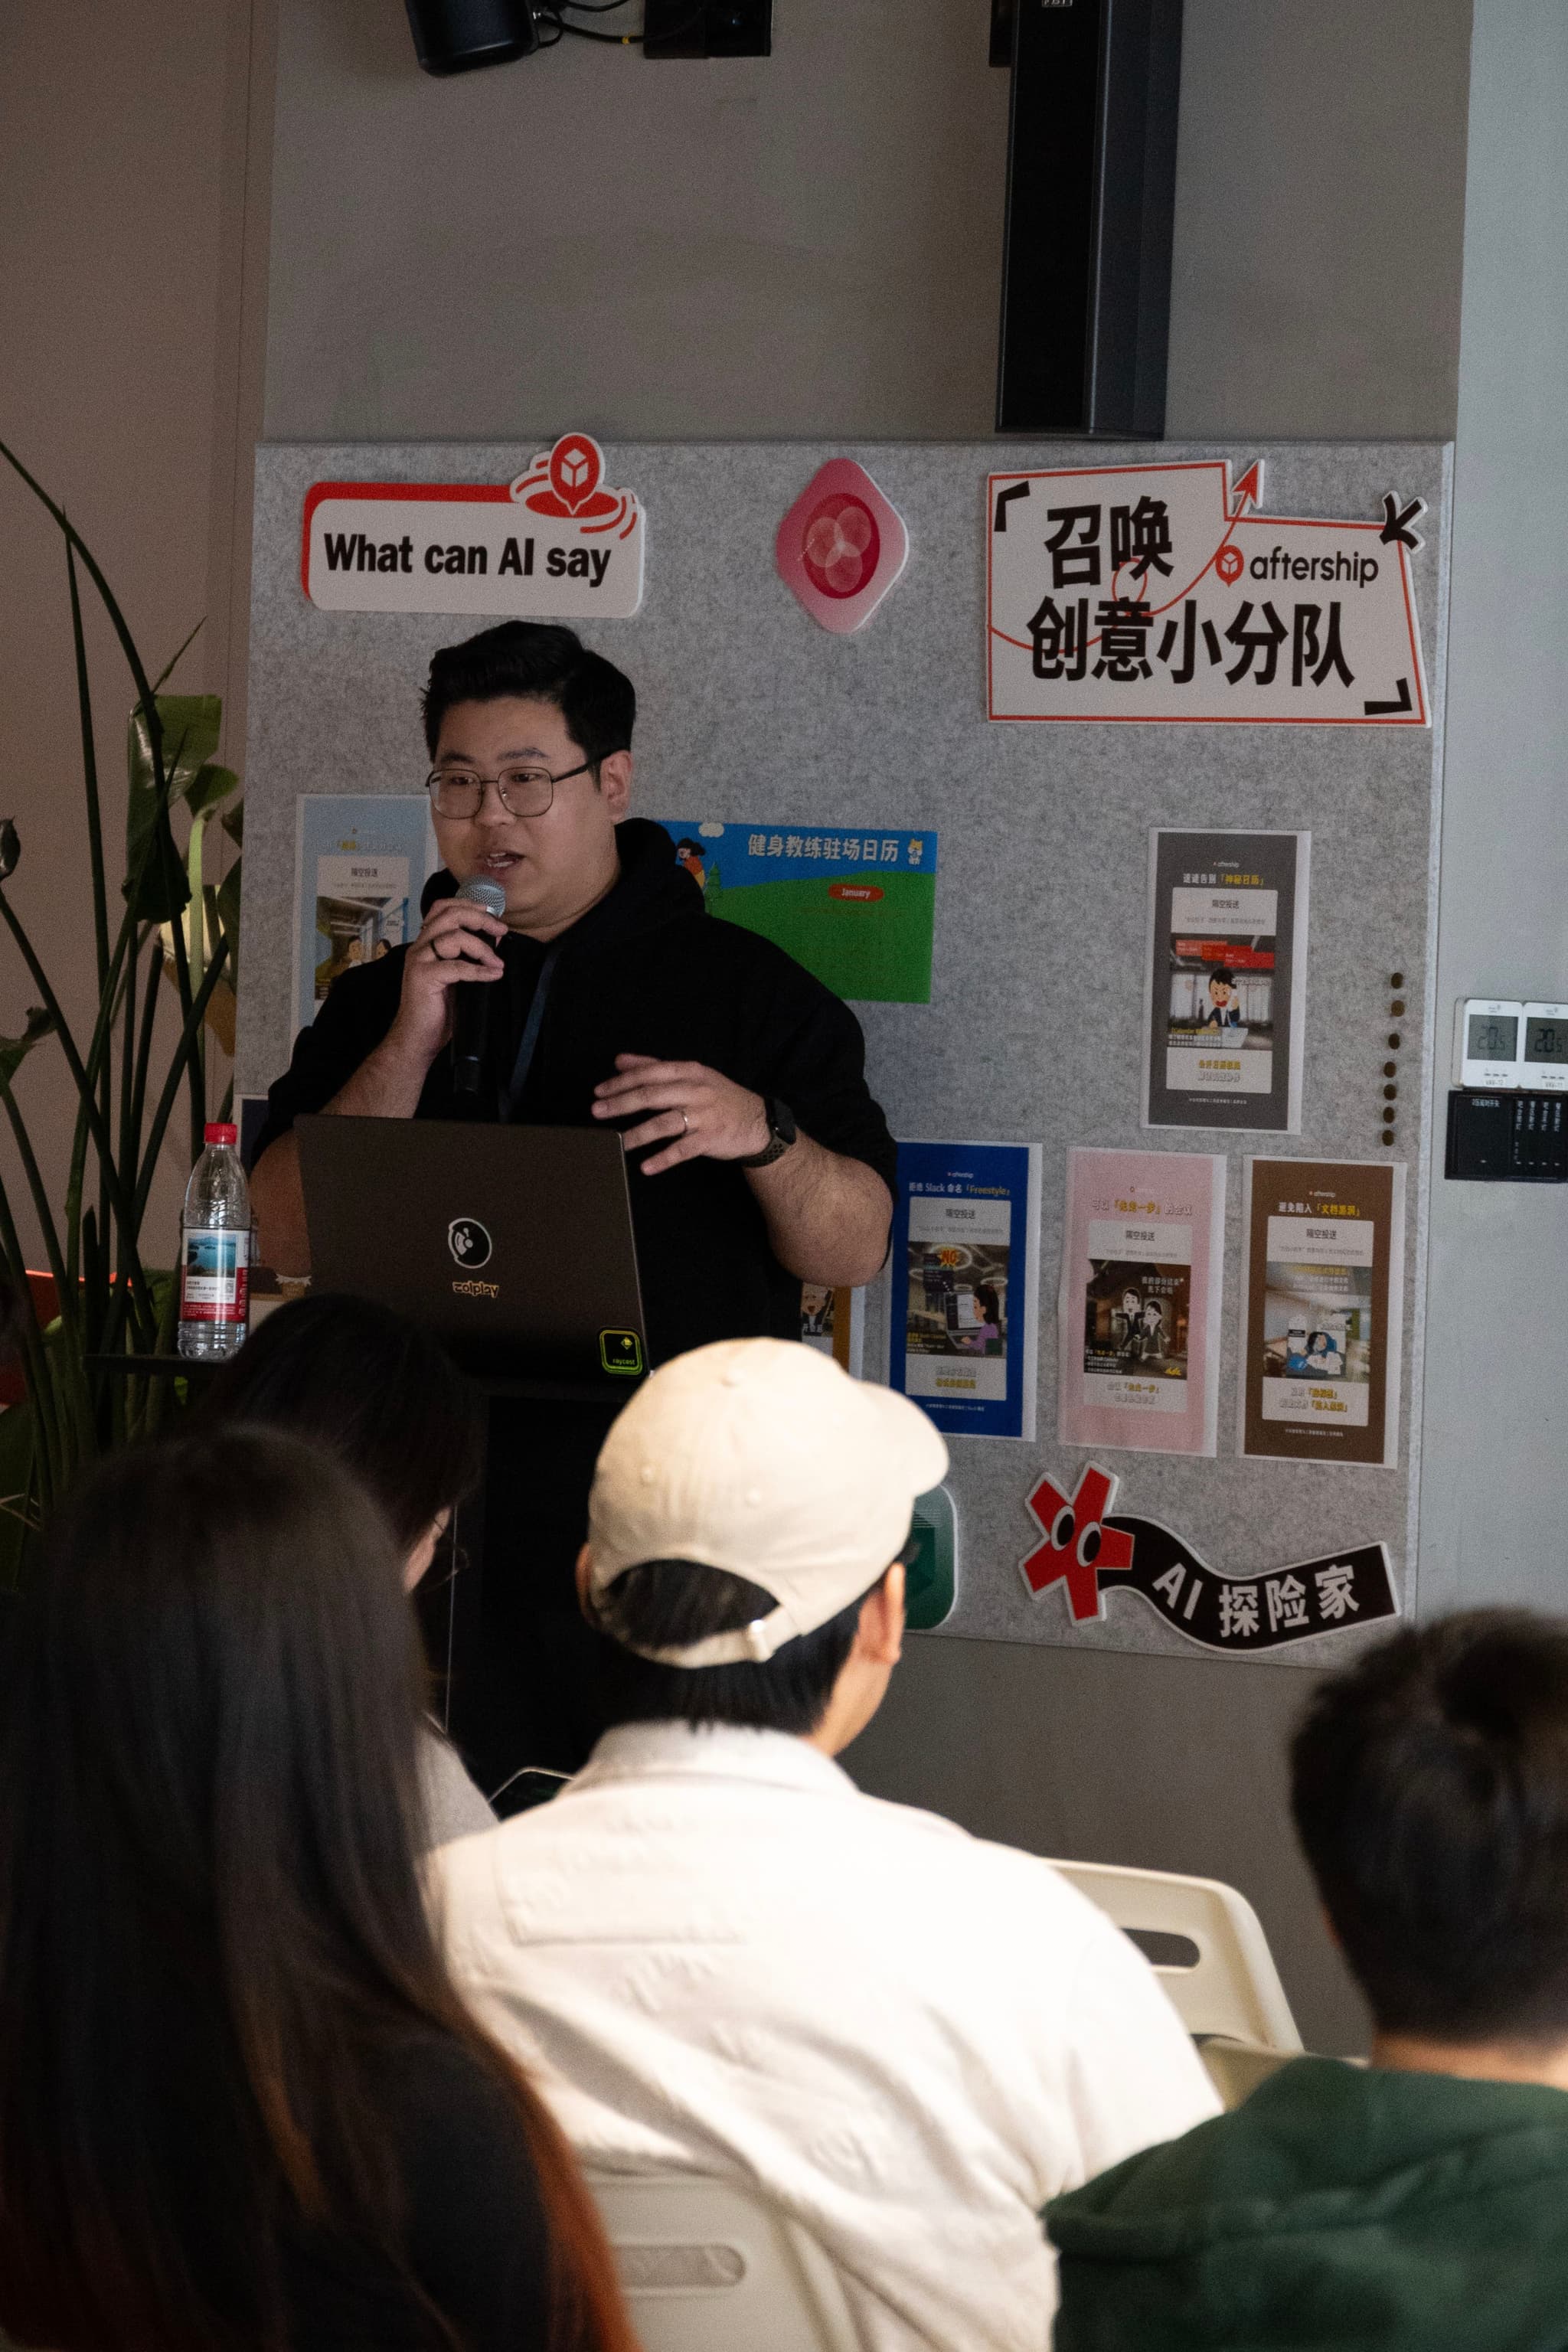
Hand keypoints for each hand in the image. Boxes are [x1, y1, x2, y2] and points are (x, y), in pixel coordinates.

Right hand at [386, 898, 506, 1068]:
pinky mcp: (422, 977)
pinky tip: (492, 976)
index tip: (492, 914)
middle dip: (480, 919)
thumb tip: (496, 936)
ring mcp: (419, 960)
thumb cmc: (438, 1008)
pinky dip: (479, 970)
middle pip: (450, 915)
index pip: (443, 908)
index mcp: (426, 942)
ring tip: (496, 963)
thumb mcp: (458, 975)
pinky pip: (456, 966)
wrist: (418, 1036)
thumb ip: (471, 954)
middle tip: (500, 930)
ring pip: (454, 936)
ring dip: (482, 948)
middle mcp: (420, 946)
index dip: (469, 904)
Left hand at [592, 1054, 769, 1175]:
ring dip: (639, 1134)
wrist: (757, 1121)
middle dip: (622, 1104)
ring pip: (665, 1123)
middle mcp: (695, 1090)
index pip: (650, 1073)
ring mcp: (704, 1115)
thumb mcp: (691, 1075)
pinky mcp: (711, 1138)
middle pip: (653, 1095)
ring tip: (618, 1143)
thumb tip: (620, 1060)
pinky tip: (646, 1166)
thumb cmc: (718, 1097)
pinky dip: (664, 1158)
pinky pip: (683, 1149)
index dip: (622, 1082)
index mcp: (688, 1072)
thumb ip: (654, 1066)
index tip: (599, 1091)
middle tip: (598, 1112)